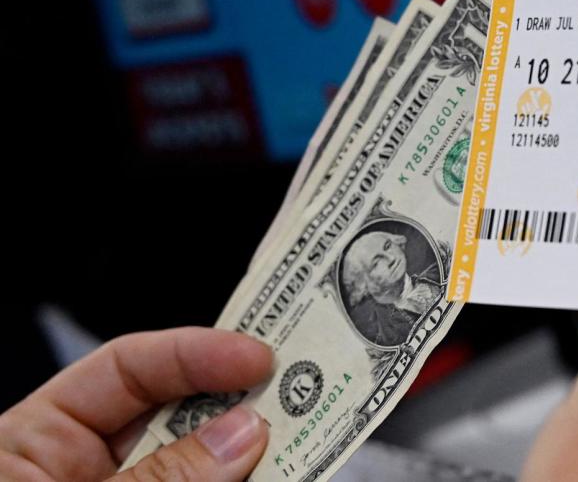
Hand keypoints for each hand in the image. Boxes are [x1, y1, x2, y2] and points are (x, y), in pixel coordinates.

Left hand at [0, 327, 271, 480]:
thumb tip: (243, 433)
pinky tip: (272, 471)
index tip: (257, 358)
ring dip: (246, 451)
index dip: (195, 354)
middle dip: (234, 403)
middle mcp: (81, 469)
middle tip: (296, 395)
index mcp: (36, 442)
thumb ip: (158, 477)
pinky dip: (239, 481)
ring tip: (294, 444)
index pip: (125, 368)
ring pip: (199, 464)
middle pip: (174, 415)